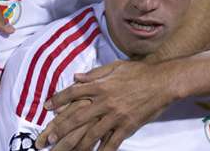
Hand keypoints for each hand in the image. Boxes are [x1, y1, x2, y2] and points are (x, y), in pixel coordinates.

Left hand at [37, 61, 172, 150]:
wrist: (163, 82)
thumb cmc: (138, 72)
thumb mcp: (114, 67)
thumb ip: (94, 74)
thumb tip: (76, 77)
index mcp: (100, 85)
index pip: (73, 92)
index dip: (58, 99)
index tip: (46, 106)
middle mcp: (105, 102)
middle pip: (77, 117)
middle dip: (60, 129)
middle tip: (47, 138)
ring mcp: (116, 116)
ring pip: (92, 134)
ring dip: (76, 144)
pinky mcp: (128, 126)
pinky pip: (112, 142)